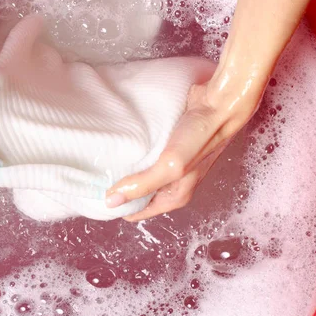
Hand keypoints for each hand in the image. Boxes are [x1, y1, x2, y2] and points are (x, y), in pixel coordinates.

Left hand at [106, 73, 264, 220]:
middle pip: (138, 194)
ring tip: (103, 161)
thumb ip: (142, 184)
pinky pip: (145, 156)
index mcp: (175, 196)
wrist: (219, 103)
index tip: (97, 194)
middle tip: (97, 175)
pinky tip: (119, 146)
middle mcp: (173, 183)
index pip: (137, 211)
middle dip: (119, 188)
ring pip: (140, 173)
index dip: (117, 204)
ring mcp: (171, 164)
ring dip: (125, 169)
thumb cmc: (200, 137)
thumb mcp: (170, 166)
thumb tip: (112, 201)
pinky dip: (133, 154)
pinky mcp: (169, 146)